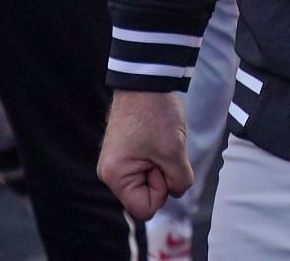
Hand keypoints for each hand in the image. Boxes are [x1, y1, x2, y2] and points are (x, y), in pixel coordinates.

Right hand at [98, 90, 193, 222]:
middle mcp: (111, 173)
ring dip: (162, 164)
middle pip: (146, 196)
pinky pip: (147, 167)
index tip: (161, 164)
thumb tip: (176, 191)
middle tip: (161, 148)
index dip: (161, 190)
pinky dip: (158, 156)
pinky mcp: (126, 152)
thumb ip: (179, 182)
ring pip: (150, 180)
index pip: (145, 209)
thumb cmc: (155, 113)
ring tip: (159, 140)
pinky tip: (156, 138)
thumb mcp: (174, 152)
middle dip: (162, 175)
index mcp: (115, 176)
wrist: (146, 80)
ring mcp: (117, 162)